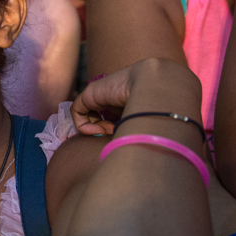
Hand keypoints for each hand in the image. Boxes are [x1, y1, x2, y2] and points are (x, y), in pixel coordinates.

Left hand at [71, 58, 198, 135]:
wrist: (155, 84)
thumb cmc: (157, 106)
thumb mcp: (145, 123)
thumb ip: (134, 131)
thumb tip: (125, 150)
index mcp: (127, 102)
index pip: (112, 120)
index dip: (114, 133)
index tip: (122, 138)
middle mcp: (112, 99)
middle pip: (99, 119)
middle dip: (104, 133)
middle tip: (114, 137)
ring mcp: (101, 95)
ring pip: (89, 117)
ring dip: (96, 130)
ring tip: (110, 132)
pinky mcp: (90, 94)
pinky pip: (77, 112)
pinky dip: (84, 126)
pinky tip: (99, 130)